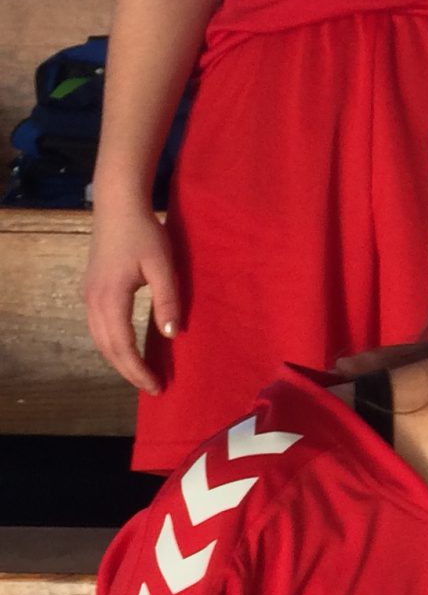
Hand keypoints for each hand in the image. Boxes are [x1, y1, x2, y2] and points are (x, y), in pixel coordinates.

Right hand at [83, 196, 178, 393]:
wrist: (118, 207)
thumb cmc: (144, 234)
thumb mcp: (163, 266)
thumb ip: (167, 300)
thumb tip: (172, 334)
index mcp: (110, 298)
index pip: (122, 346)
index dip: (138, 370)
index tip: (156, 386)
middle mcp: (93, 301)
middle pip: (107, 348)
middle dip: (128, 371)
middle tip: (152, 387)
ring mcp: (88, 296)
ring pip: (99, 340)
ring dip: (118, 360)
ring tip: (140, 373)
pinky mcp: (91, 290)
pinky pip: (98, 328)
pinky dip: (112, 345)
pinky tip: (127, 349)